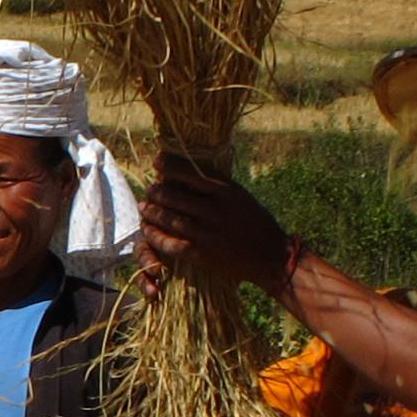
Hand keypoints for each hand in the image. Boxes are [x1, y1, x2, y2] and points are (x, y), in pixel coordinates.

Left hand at [137, 175, 291, 293]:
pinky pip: (171, 243)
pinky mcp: (202, 253)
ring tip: (144, 207)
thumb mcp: (241, 197)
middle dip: (157, 192)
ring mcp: (207, 232)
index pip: (191, 173)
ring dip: (153, 212)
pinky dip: (157, 236)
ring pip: (170, 218)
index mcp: (226, 191)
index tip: (157, 160)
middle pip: (175, 196)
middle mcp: (215, 209)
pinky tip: (148, 231)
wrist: (272, 256)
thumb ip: (218, 186)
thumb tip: (190, 172)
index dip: (170, 166)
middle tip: (149, 190)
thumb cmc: (256, 223)